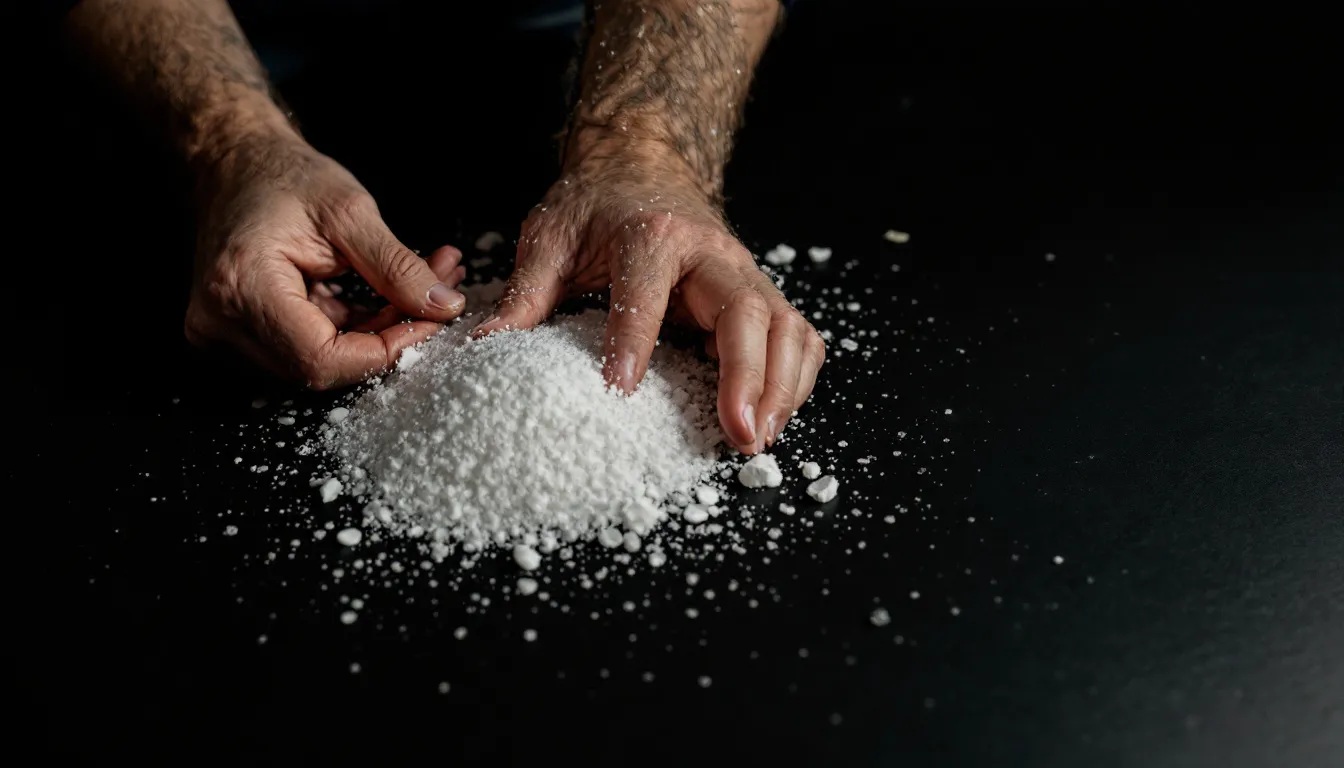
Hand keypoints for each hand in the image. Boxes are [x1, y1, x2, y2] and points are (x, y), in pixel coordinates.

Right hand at [185, 134, 467, 388]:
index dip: (384, 350)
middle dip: (388, 339)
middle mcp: (223, 322)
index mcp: (243, 288)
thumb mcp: (350, 212)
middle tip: (436, 300)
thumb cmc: (282, 176)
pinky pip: (311, 348)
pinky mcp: (243, 333)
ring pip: (323, 362)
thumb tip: (444, 307)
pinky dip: (357, 329)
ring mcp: (227, 332)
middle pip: (323, 367)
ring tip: (419, 288)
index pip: (321, 359)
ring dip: (379, 333)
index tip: (431, 320)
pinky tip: (387, 296)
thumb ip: (397, 266)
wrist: (235, 163)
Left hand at [477, 138, 824, 453]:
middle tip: (739, 433)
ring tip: (759, 438)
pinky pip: (796, 335)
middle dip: (747, 376)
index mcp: (653, 234)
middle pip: (746, 313)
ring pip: (787, 327)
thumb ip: (525, 293)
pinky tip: (772, 415)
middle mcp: (712, 252)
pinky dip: (794, 378)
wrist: (641, 161)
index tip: (620, 393)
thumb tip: (483, 345)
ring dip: (782, 386)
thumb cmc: (596, 202)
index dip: (633, 344)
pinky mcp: (759, 292)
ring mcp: (744, 273)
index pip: (645, 294)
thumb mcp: (550, 237)